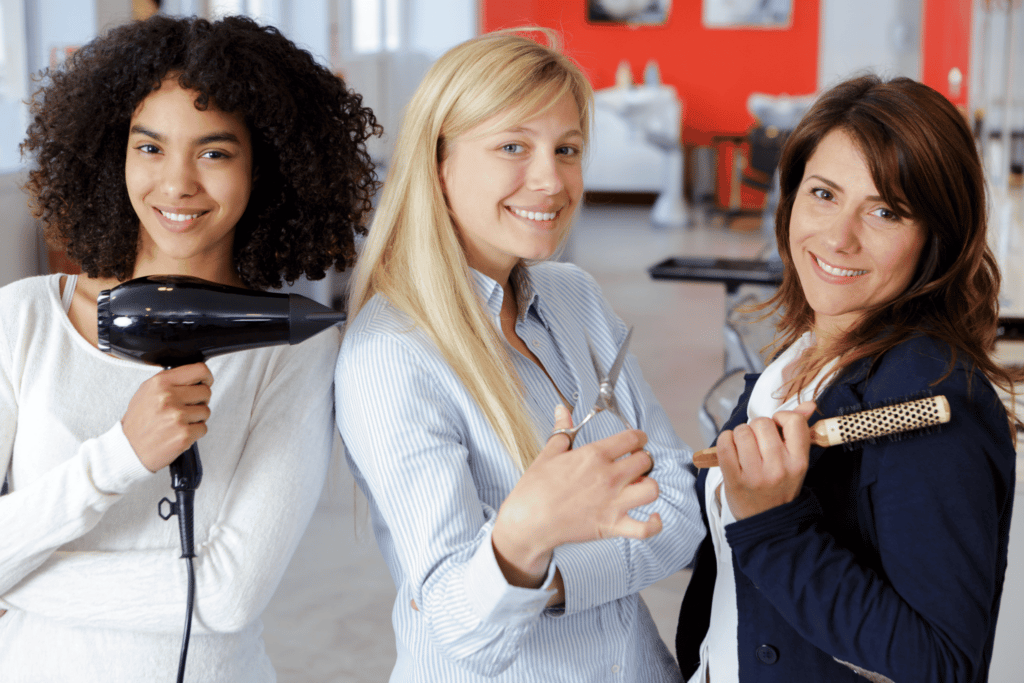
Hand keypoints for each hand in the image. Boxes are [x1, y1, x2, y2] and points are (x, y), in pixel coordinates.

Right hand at [121, 363, 213, 472]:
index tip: (205, 382)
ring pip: (206, 411)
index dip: (206, 377)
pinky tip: (179, 432)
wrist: (129, 449)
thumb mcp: (147, 392)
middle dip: (200, 401)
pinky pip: (203, 428)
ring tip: (178, 422)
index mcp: (160, 383)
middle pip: (206, 392)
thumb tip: (193, 376)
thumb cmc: (138, 423)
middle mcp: (169, 397)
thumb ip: (170, 381)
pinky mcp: (184, 434)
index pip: (199, 370)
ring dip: (196, 418)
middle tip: (186, 408)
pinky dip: (195, 432)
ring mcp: (177, 416)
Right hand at [491, 404, 659, 587]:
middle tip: (633, 464)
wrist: (527, 522)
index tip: (636, 441)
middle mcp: (609, 477)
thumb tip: (562, 410)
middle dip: (642, 460)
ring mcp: (613, 502)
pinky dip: (654, 523)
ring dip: (648, 486)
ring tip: (637, 486)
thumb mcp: (548, 453)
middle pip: (645, 461)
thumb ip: (562, 430)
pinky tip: (652, 516)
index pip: (631, 438)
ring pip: (652, 489)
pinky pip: (646, 528)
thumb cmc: (535, 489)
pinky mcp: (612, 526)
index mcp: (594, 455)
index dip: (638, 438)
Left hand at [719, 401, 815, 520]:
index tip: (776, 428)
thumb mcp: (795, 462)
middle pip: (762, 423)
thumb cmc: (779, 486)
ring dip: (739, 434)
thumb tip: (809, 404)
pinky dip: (725, 441)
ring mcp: (756, 475)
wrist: (766, 521)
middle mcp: (779, 468)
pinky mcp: (734, 480)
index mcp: (799, 461)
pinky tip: (730, 449)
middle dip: (756, 428)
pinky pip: (724, 443)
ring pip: (741, 431)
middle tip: (757, 442)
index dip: (781, 417)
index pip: (793, 421)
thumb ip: (799, 432)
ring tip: (744, 448)